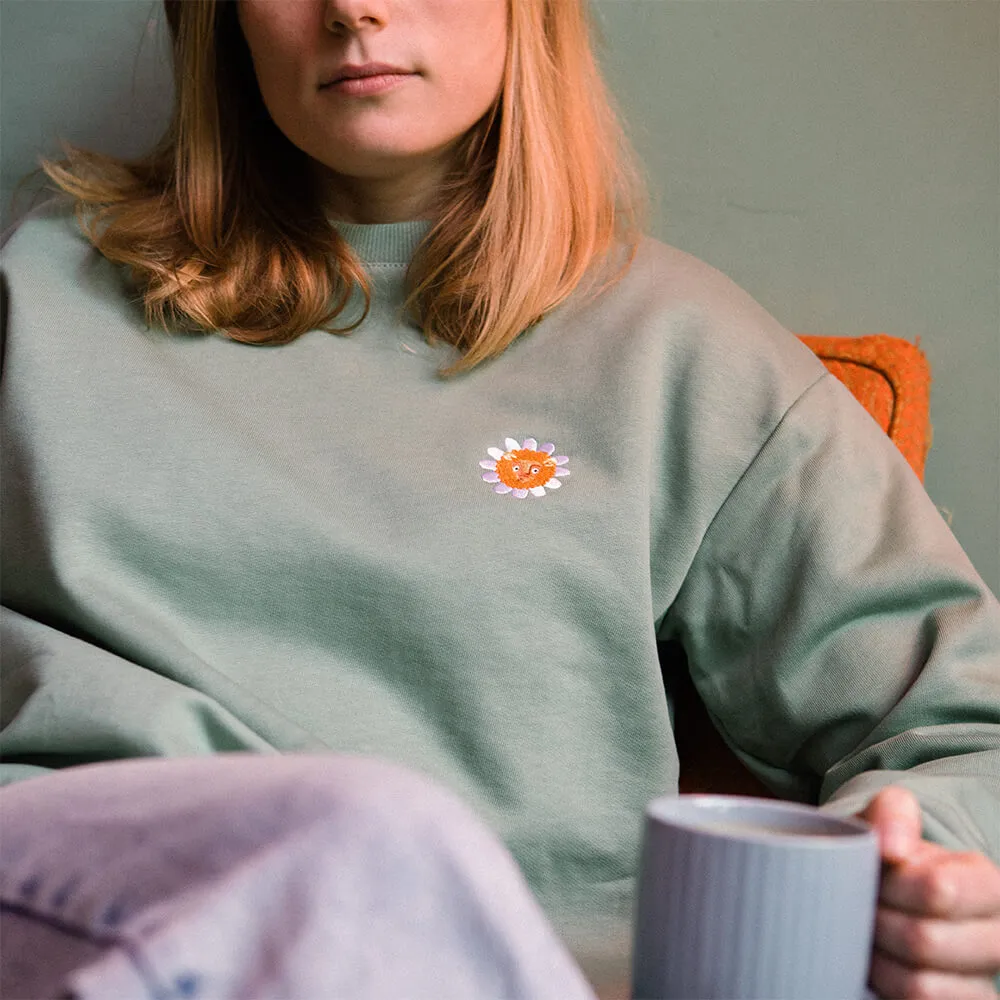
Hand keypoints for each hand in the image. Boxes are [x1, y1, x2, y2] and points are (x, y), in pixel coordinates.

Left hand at [859, 786, 999, 998]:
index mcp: (987, 884)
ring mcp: (981, 981)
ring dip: (876, 961)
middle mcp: (997, 937)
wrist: (879, 895)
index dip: (892, 887)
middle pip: (923, 941)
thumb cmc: (888, 858)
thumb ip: (892, 814)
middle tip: (858, 909)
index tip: (872, 878)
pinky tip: (876, 968)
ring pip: (919, 986)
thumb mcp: (888, 820)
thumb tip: (892, 850)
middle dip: (876, 923)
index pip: (939, 891)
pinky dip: (886, 991)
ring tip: (864, 938)